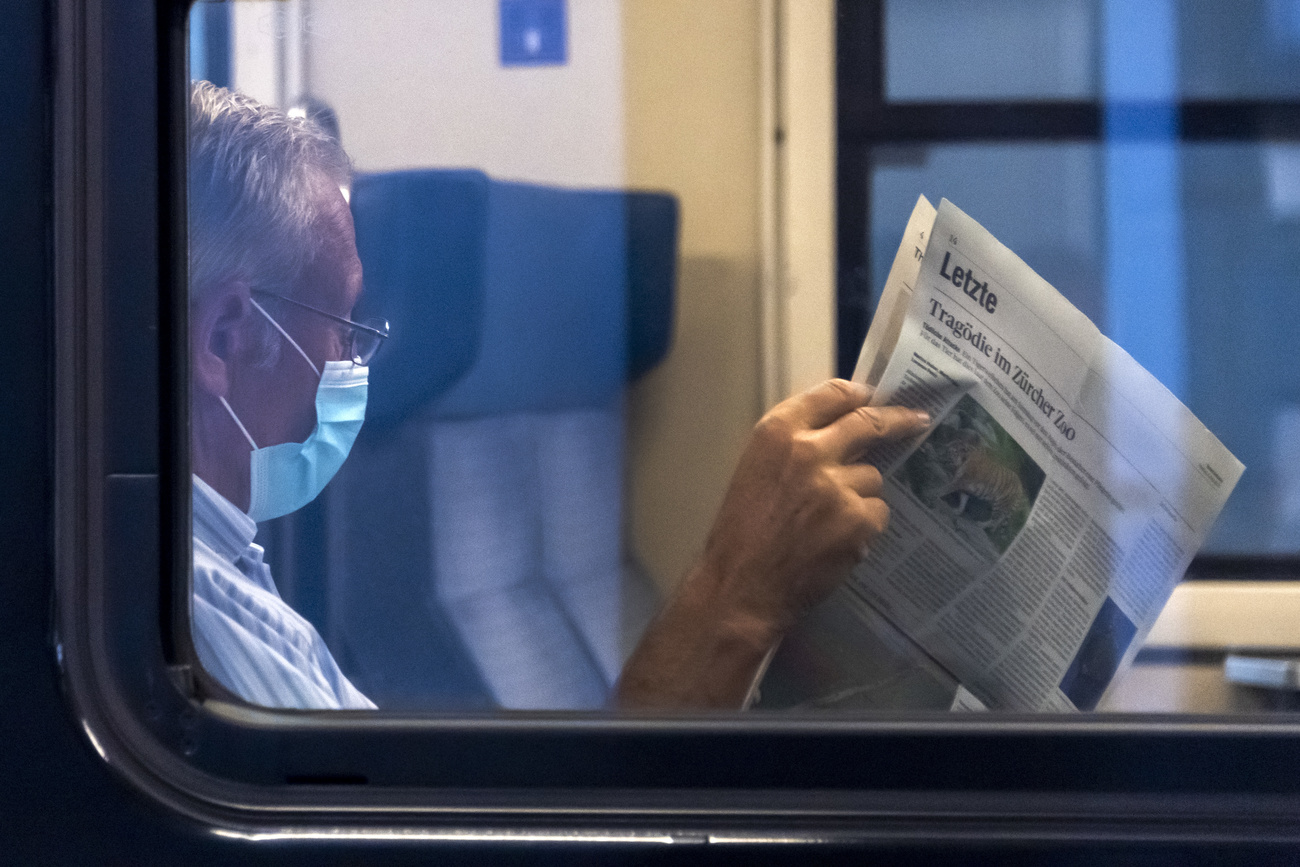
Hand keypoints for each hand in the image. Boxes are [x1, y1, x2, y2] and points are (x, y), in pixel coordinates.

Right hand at [617, 379, 929, 708]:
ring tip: (827, 523)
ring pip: (873, 478)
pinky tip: (835, 543)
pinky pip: (877, 513)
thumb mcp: (755, 470)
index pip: (831, 394)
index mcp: (776, 432)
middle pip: (867, 422)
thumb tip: (839, 431)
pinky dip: (863, 528)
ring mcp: (837, 484)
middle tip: (917, 420)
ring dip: (860, 496)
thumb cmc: (742, 532)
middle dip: (897, 420)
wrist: (742, 585)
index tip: (874, 397)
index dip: (858, 394)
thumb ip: (792, 445)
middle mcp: (808, 449)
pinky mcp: (858, 518)